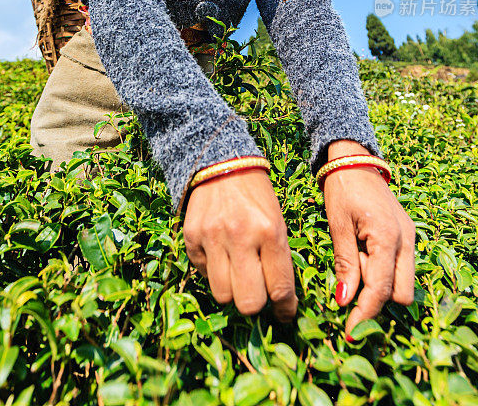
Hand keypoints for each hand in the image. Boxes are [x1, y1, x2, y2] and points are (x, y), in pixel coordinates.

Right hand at [183, 168, 297, 321]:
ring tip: (238, 272)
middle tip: (258, 291)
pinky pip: (204, 275)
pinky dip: (214, 272)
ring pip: (223, 295)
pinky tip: (221, 253)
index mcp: (270, 231)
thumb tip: (280, 300)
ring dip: (233, 290)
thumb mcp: (276, 221)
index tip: (285, 313)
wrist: (222, 163)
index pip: (280, 288)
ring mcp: (212, 238)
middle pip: (249, 303)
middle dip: (256, 304)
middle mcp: (241, 236)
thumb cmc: (257, 197)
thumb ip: (278, 258)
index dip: (285, 308)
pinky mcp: (191, 239)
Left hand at [324, 140, 415, 339]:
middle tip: (350, 282)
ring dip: (381, 284)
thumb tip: (345, 302)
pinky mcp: (408, 235)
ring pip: (404, 282)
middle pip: (402, 294)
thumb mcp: (338, 225)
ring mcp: (411, 237)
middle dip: (377, 299)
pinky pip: (402, 266)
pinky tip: (364, 256)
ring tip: (356, 262)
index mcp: (388, 236)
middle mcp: (407, 240)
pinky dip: (384, 271)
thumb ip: (345, 264)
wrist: (355, 159)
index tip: (350, 331)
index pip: (381, 290)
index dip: (365, 313)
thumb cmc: (343, 189)